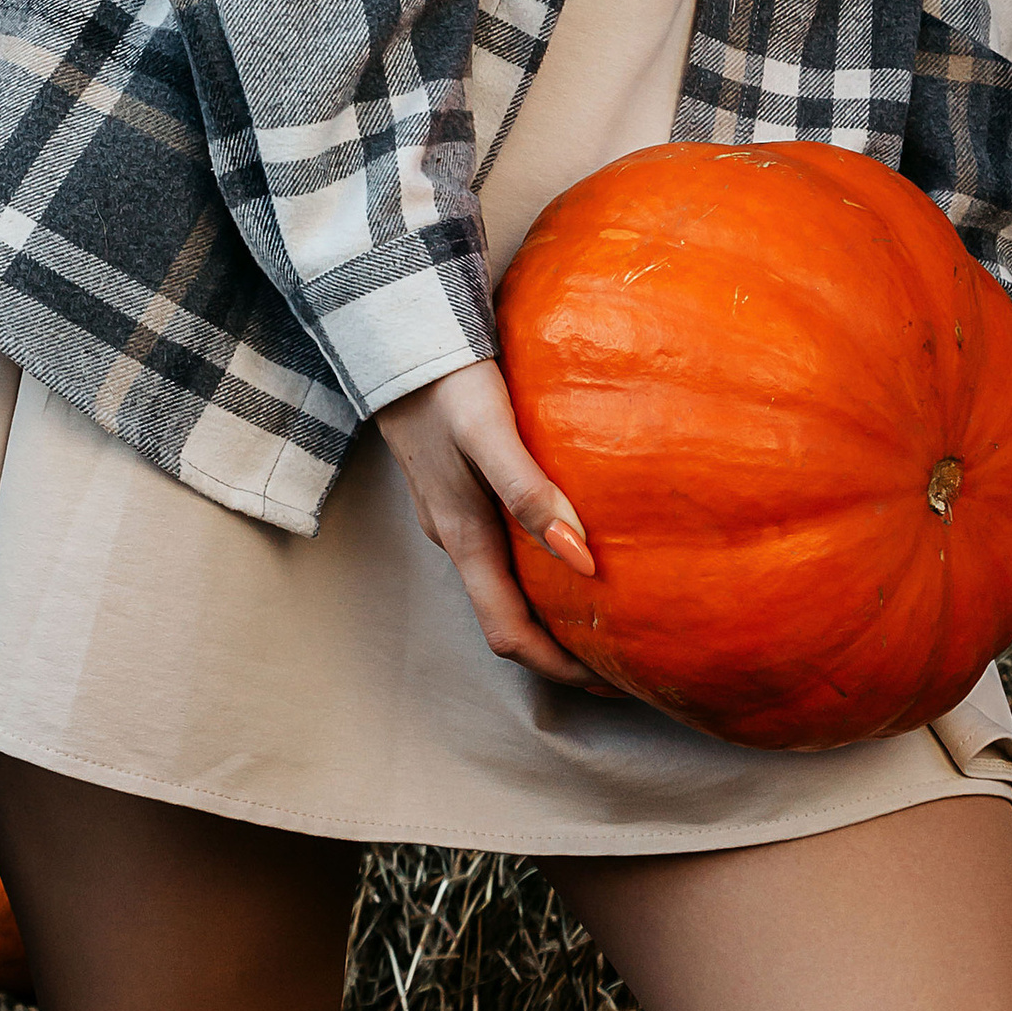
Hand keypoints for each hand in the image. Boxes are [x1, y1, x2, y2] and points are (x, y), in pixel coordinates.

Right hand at [375, 356, 602, 687]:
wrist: (390, 330)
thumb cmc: (444, 381)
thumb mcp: (488, 432)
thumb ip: (530, 492)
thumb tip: (584, 560)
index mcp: (462, 537)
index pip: (510, 635)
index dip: (559, 669)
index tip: (613, 680)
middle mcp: (453, 536)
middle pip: (506, 616)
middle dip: (560, 646)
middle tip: (621, 651)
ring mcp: (448, 509)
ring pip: (501, 580)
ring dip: (548, 605)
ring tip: (604, 602)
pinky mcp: (452, 481)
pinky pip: (497, 542)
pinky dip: (535, 561)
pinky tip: (566, 534)